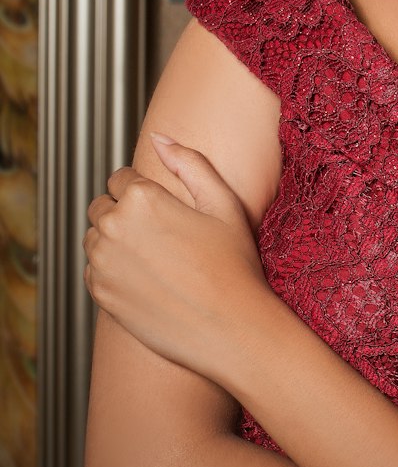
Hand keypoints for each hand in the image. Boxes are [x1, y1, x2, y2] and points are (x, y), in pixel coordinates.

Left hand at [83, 135, 277, 383]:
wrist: (230, 329)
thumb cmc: (234, 265)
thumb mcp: (223, 203)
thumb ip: (188, 163)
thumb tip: (157, 137)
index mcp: (141, 197)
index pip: (120, 178)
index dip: (145, 191)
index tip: (166, 211)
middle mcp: (113, 226)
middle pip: (102, 206)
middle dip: (125, 214)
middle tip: (163, 236)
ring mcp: (101, 262)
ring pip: (95, 238)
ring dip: (116, 242)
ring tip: (157, 260)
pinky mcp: (99, 293)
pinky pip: (94, 270)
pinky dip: (113, 271)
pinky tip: (148, 281)